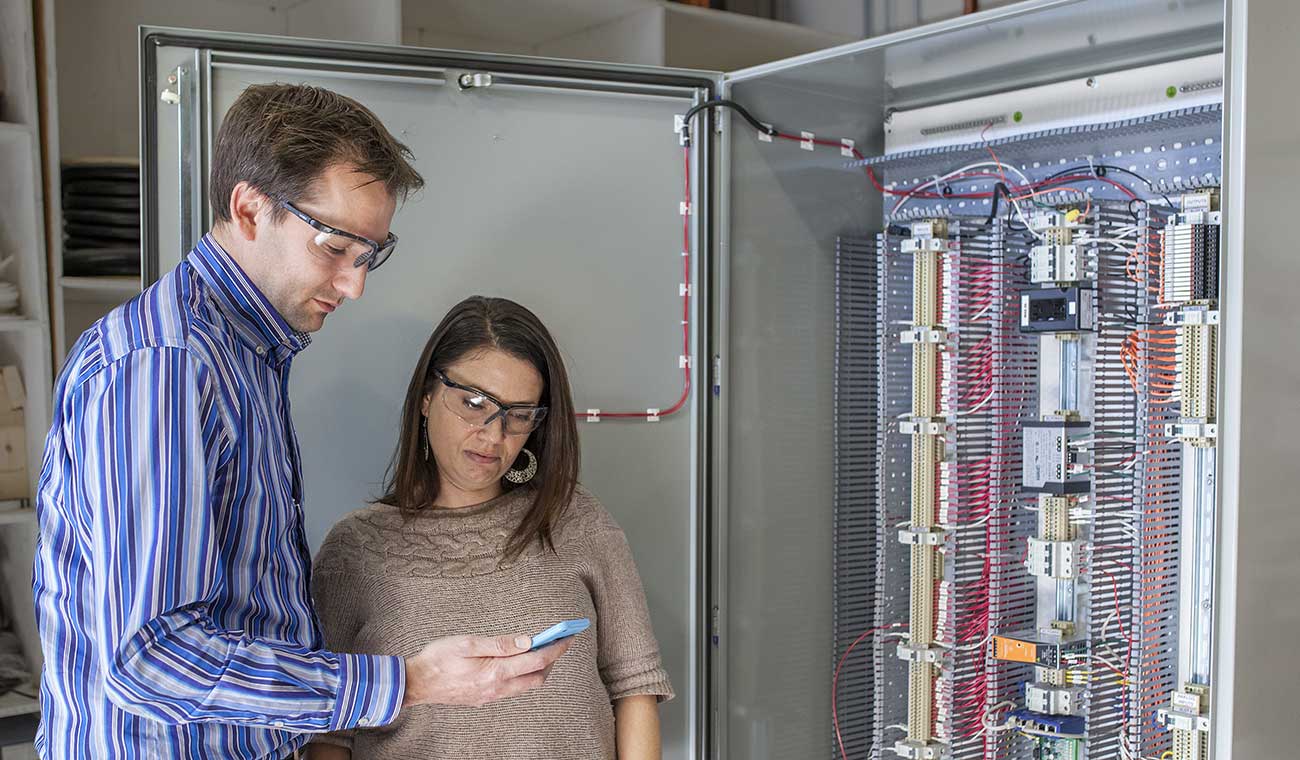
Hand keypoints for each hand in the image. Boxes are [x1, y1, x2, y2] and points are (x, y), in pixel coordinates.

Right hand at [402, 633, 571, 707]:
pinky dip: (521, 676)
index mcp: (496, 672)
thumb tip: (527, 641)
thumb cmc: (438, 659)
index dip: (556, 648)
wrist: (417, 683)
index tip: (568, 637)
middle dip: (551, 661)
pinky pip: (511, 689)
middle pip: (537, 678)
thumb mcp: (468, 643)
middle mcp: (497, 688)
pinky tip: (515, 664)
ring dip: (536, 670)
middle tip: (555, 644)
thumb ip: (500, 643)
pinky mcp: (483, 699)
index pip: (537, 660)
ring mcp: (490, 696)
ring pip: (525, 686)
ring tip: (538, 651)